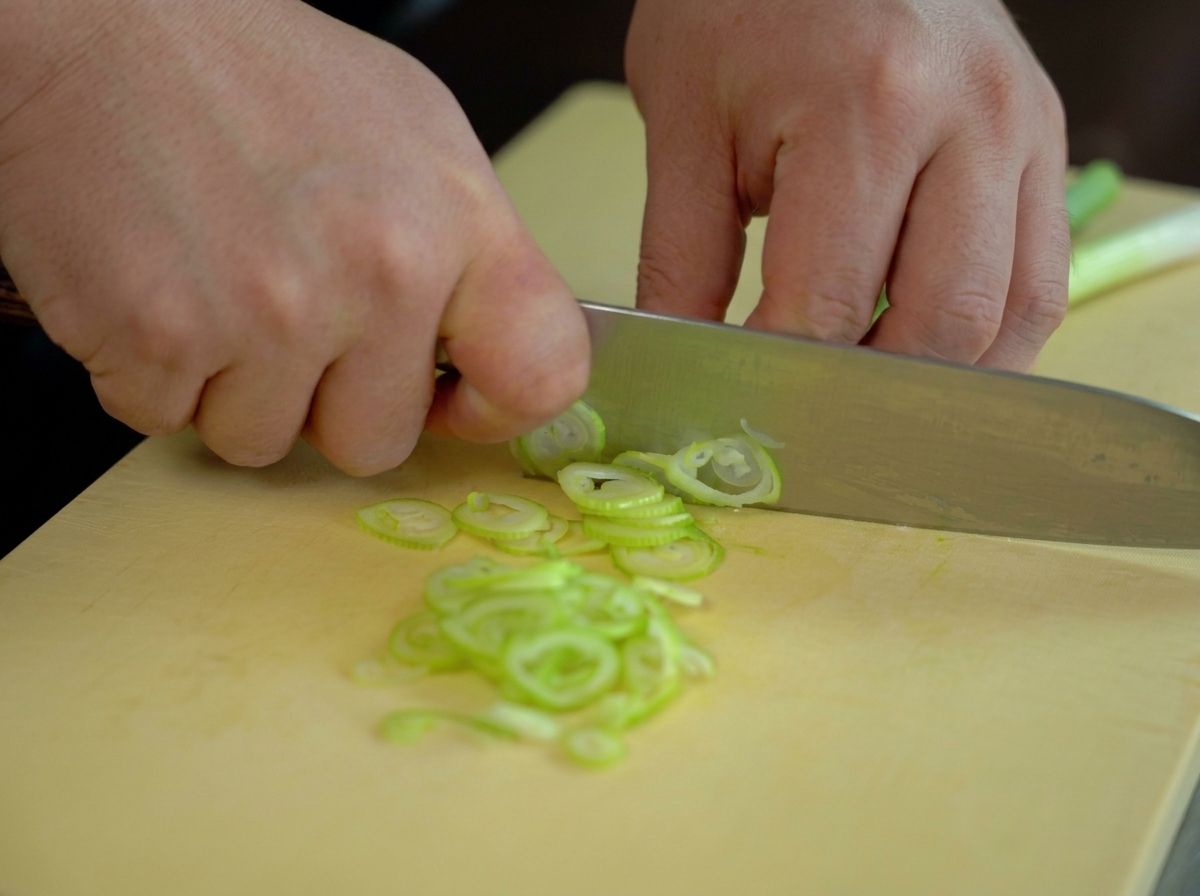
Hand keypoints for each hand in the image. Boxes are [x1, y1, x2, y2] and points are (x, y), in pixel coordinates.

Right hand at [0, 0, 587, 473]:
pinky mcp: (160, 337)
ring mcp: (269, 313)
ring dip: (234, 389)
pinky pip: (167, 421)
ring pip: (263, 443)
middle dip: (328, 401)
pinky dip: (154, 373)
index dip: (495, 410)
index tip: (454, 397)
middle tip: (291, 311)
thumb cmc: (258, 73)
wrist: (102, 25)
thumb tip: (482, 352)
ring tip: (218, 284)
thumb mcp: (416, 136)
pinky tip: (163, 287)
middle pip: (375, 444)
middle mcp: (379, 273)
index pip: (540, 374)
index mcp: (457, 221)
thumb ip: (466, 255)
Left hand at [626, 0, 1068, 370]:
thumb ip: (682, 256)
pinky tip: (927, 348)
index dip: (781, 376)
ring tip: (863, 382)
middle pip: (936, 327)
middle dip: (862, 390)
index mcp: (866, 109)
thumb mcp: (684, 120)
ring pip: (1006, 317)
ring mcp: (1022, 129)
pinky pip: (1041, 278)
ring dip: (935, 377)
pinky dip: (987, 336)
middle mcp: (968, 120)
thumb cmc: (742, 1)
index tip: (744, 405)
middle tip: (803, 401)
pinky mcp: (1043, 141)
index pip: (829, 304)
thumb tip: (686, 364)